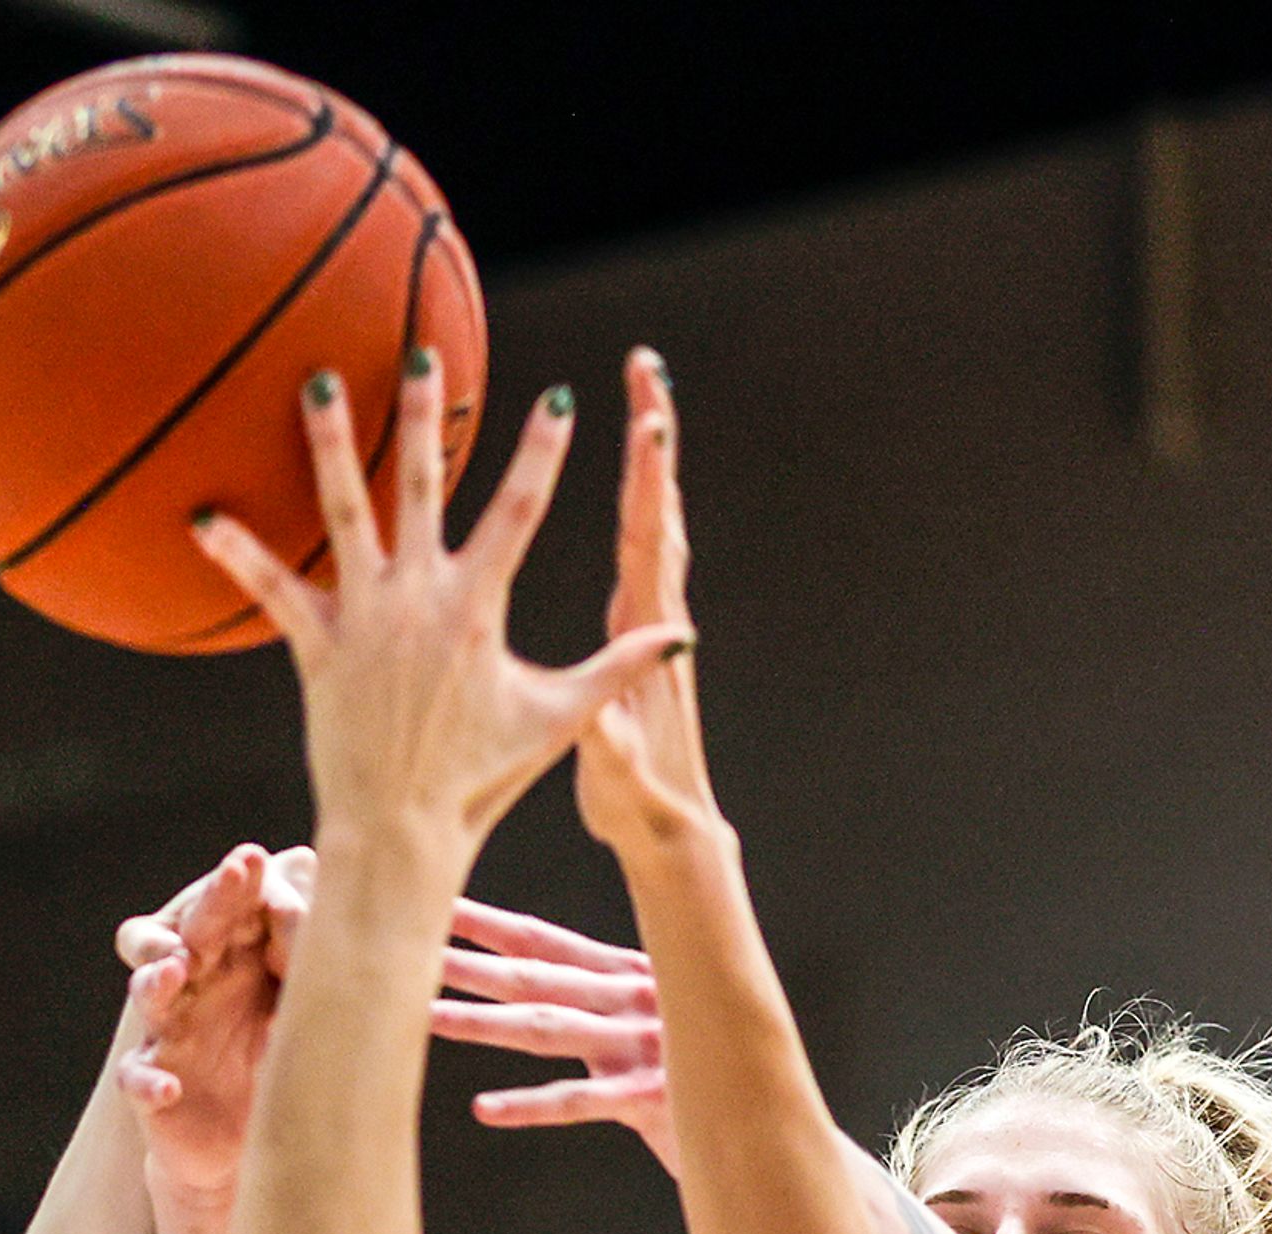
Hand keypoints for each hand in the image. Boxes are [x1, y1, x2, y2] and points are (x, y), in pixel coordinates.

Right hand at [110, 845, 311, 1200]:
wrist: (251, 1141)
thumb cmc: (279, 1060)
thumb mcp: (305, 1011)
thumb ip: (314, 964)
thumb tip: (343, 904)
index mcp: (230, 959)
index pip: (229, 910)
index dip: (236, 884)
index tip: (256, 857)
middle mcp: (194, 985)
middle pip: (191, 933)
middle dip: (210, 903)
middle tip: (234, 873)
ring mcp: (167, 1033)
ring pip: (150, 993)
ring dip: (157, 979)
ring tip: (175, 969)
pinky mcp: (151, 1086)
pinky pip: (137, 1078)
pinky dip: (148, 1081)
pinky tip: (169, 1086)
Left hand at [193, 351, 688, 859]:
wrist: (401, 831)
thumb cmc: (479, 778)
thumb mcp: (556, 718)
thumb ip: (616, 668)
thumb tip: (679, 638)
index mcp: (478, 608)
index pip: (519, 512)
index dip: (541, 455)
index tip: (556, 399)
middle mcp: (420, 599)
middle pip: (422, 486)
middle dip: (425, 416)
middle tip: (423, 352)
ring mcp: (365, 619)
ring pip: (345, 511)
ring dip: (329, 443)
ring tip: (317, 382)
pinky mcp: (317, 648)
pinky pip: (272, 590)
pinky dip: (238, 552)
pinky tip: (201, 514)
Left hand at [429, 896, 676, 1173]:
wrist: (770, 1129)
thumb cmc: (696, 1078)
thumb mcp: (651, 1028)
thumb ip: (603, 1001)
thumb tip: (542, 982)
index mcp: (631, 976)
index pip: (546, 943)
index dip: (489, 925)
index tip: (433, 904)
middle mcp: (637, 1000)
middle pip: (537, 978)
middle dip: (471, 962)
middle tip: (408, 945)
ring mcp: (647, 1047)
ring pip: (551, 1030)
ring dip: (484, 1024)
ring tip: (425, 1017)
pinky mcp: (657, 1099)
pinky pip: (584, 1101)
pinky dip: (532, 1104)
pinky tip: (483, 1109)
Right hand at [574, 347, 740, 865]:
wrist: (670, 826)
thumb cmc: (640, 802)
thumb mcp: (616, 778)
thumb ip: (609, 748)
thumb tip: (602, 720)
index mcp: (648, 638)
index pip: (648, 547)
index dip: (648, 489)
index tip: (647, 429)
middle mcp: (657, 613)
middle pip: (658, 507)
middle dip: (652, 437)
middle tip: (647, 370)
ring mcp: (651, 616)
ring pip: (652, 517)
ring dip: (648, 456)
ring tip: (640, 394)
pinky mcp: (638, 625)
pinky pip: (637, 543)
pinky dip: (635, 497)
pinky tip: (625, 473)